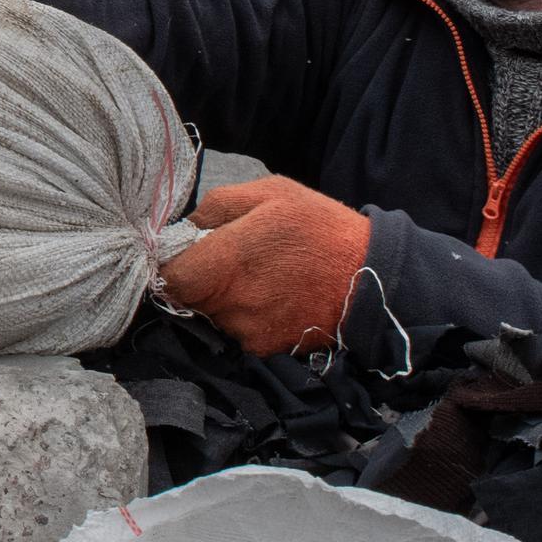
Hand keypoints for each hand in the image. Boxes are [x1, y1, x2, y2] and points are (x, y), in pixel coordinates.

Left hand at [160, 176, 375, 353]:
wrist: (371, 279)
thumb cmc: (319, 228)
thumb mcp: (269, 193)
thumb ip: (216, 207)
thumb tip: (183, 229)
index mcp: (228, 260)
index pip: (170, 278)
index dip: (171, 266)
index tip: (185, 255)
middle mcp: (233, 302)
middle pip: (187, 299)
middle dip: (197, 280)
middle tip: (226, 261)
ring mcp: (248, 330)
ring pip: (211, 315)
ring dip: (222, 299)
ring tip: (258, 277)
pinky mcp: (265, 348)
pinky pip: (237, 331)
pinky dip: (246, 316)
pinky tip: (271, 297)